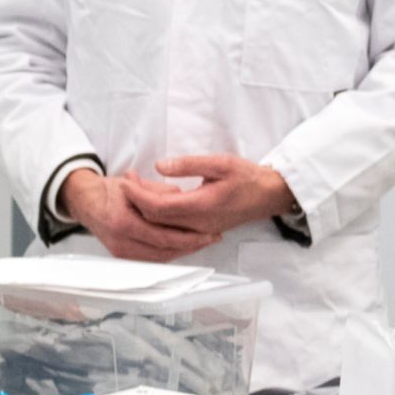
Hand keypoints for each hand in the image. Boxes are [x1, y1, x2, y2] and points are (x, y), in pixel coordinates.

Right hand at [62, 167, 220, 263]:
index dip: (188, 237)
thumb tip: (183, 198)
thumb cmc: (108, 191)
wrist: (86, 202)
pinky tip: (184, 246)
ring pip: (160, 258)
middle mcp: (121, 242)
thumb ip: (158, 192)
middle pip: (164, 251)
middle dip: (191, 246)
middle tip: (212, 238)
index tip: (208, 233)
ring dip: (183, 251)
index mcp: (123, 223)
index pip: (163, 237)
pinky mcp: (123, 256)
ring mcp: (121, 252)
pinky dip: (170, 253)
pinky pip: (151, 259)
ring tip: (203, 242)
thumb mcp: (133, 183)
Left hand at [123, 154, 298, 238]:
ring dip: (145, 210)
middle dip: (136, 201)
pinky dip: (157, 218)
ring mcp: (199, 231)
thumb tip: (160, 166)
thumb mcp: (220, 162)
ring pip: (161, 228)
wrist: (267, 196)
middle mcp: (198, 224)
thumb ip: (189, 164)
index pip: (158, 207)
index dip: (137, 195)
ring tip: (137, 189)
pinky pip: (171, 230)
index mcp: (202, 206)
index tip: (127, 181)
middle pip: (155, 220)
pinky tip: (154, 202)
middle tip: (129, 180)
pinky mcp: (200, 232)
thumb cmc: (247, 177)